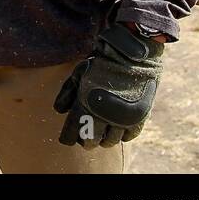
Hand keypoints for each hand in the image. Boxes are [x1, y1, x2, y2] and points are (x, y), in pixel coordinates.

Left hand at [54, 23, 163, 147]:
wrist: (128, 58)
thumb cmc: (99, 65)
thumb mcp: (77, 75)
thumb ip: (67, 93)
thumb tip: (59, 111)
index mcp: (85, 105)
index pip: (73, 131)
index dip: (68, 137)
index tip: (66, 139)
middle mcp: (103, 116)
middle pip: (91, 140)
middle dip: (86, 140)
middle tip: (84, 139)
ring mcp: (122, 118)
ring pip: (110, 141)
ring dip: (104, 140)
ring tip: (101, 136)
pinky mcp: (138, 118)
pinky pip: (128, 136)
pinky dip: (122, 136)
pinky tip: (117, 132)